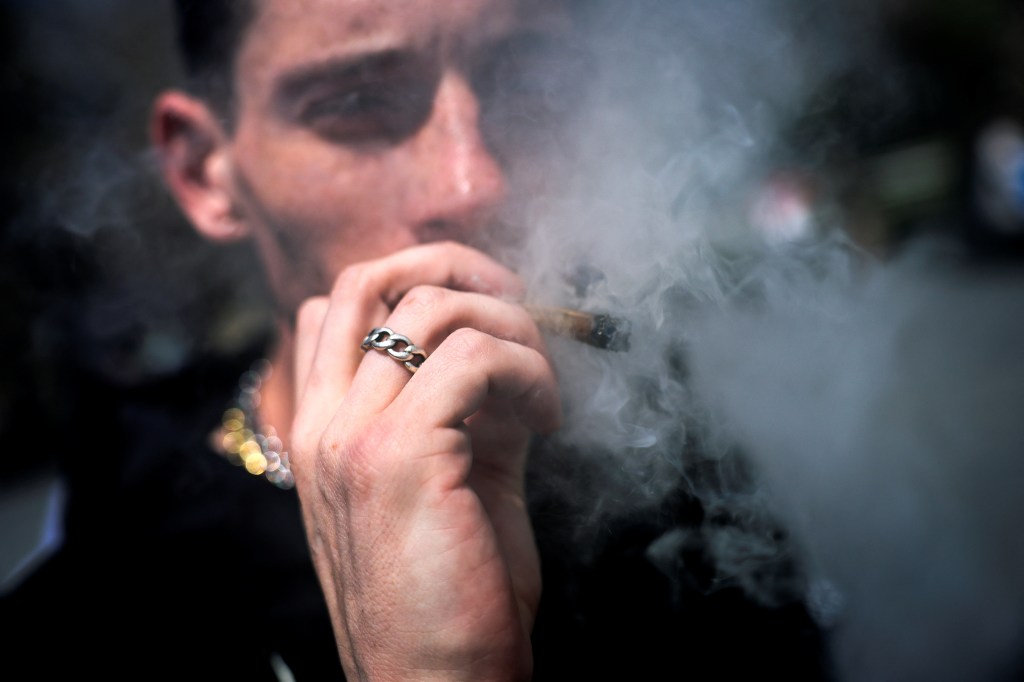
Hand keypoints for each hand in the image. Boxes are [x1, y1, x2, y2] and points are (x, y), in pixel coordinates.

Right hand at [288, 242, 561, 680]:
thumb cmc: (449, 593)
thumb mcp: (444, 486)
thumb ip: (456, 412)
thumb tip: (503, 352)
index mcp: (321, 428)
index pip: (335, 304)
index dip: (417, 283)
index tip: (487, 318)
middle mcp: (320, 421)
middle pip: (369, 278)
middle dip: (458, 268)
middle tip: (522, 314)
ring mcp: (349, 435)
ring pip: (432, 309)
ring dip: (512, 328)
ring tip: (542, 387)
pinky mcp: (398, 455)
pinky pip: (475, 358)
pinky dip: (529, 372)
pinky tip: (547, 421)